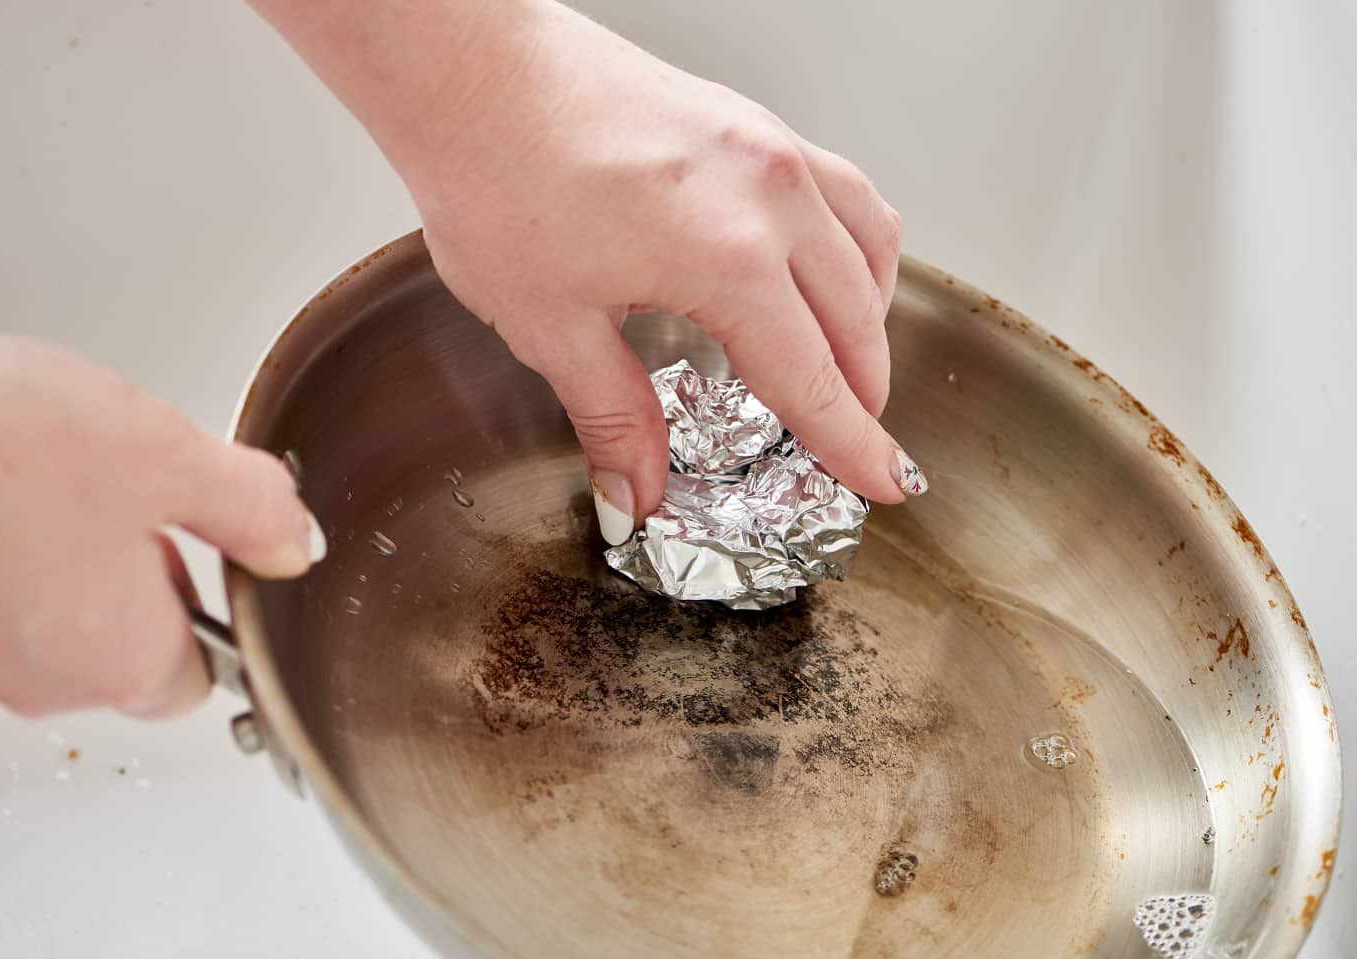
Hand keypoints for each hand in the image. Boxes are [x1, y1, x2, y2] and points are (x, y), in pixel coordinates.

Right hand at [0, 336, 324, 717]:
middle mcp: (36, 680)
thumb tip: (297, 543)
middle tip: (123, 489)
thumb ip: (248, 507)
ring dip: (58, 552)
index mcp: (120, 656)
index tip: (207, 550)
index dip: (212, 612)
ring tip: (40, 473)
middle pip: (120, 646)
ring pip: (42, 618)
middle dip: (134, 570)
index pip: (198, 678)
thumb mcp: (161, 455)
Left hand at [247, 0, 922, 545]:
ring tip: (847, 366)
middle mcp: (772, 197)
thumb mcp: (550, 326)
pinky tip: (825, 272)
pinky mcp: (754, 121)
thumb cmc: (496, 174)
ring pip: (868, 247)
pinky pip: (843, 191)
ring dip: (869, 318)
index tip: (886, 481)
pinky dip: (854, 247)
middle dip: (864, 393)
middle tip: (853, 440)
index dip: (851, 443)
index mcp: (729, 259)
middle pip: (857, 319)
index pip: (814, 378)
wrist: (470, 68)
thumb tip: (636, 491)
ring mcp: (771, 148)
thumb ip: (612, 416)